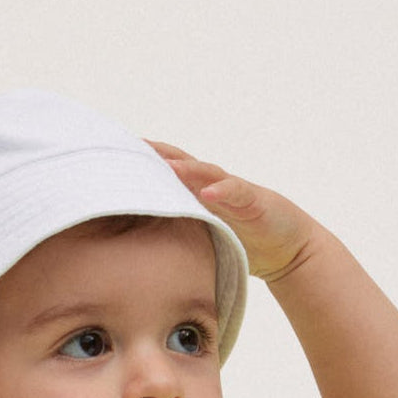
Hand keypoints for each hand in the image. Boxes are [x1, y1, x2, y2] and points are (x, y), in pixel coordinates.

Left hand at [145, 141, 317, 281]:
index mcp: (197, 194)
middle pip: (182, 164)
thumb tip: (136, 244)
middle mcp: (212, 186)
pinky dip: (222, 191)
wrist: (285, 249)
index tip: (113, 156)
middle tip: (131, 147)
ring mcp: (233, 192)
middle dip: (157, 155)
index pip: (166, 174)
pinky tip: (208, 192)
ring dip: (186, 169)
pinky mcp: (254, 202)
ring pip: (207, 173)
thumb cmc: (239, 242)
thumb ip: (178, 231)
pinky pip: (237, 192)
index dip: (143, 164)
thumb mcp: (201, 237)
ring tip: (165, 166)